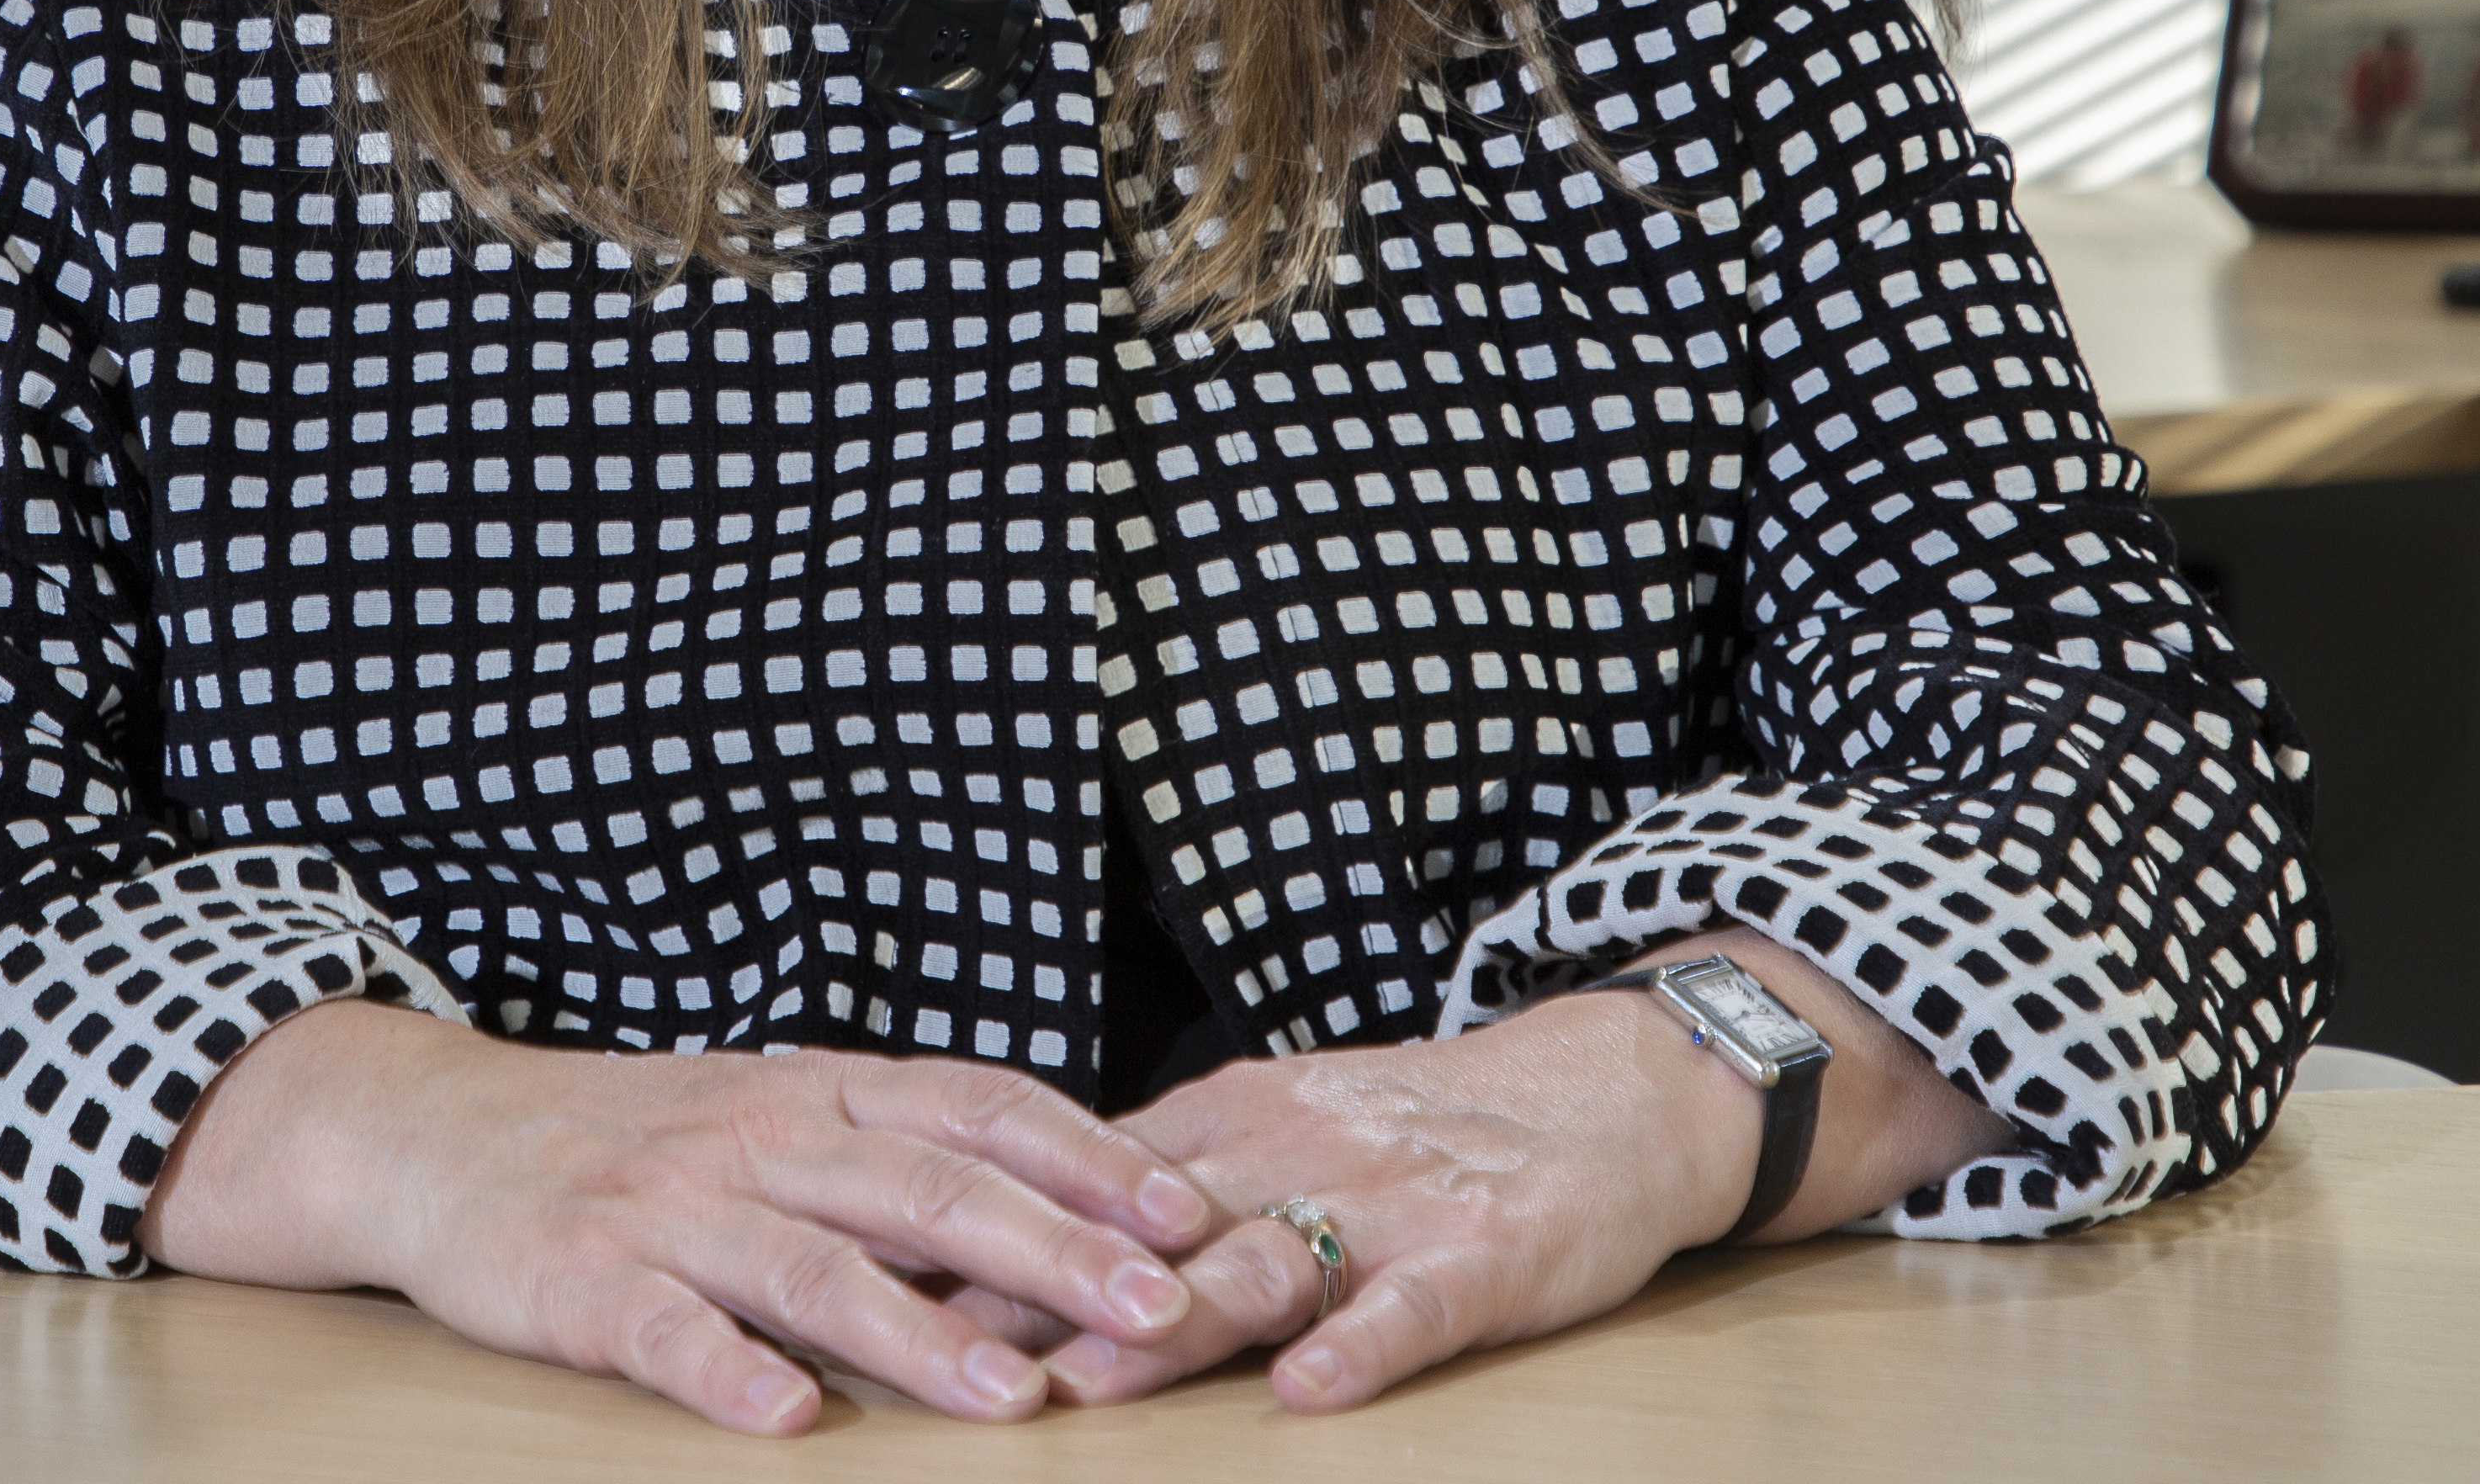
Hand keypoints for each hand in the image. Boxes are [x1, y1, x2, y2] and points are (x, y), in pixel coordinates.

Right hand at [134, 999, 1218, 1434]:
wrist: (443, 1129)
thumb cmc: (645, 1136)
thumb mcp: (780, 1113)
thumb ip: (901, 1154)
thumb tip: (1072, 1211)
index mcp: (822, 1090)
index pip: (981, 1107)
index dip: (1090, 1157)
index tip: (1191, 1212)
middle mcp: (761, 1137)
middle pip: (927, 1190)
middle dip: (1055, 1251)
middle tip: (1162, 1310)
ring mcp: (670, 1207)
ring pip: (815, 1266)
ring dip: (922, 1337)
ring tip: (1017, 1400)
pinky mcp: (583, 1281)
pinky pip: (664, 1330)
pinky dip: (726, 1373)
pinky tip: (786, 1421)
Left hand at [1020, 928, 2017, 1412]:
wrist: (1599, 1089)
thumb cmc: (1417, 1124)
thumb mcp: (1274, 1125)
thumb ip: (1159, 1177)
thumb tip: (1004, 1232)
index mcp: (1227, 1118)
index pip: (1081, 1174)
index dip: (983, 1226)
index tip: (880, 1267)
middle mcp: (1289, 1150)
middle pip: (1146, 1229)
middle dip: (1041, 1293)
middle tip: (941, 1350)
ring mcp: (1384, 1202)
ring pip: (1260, 1264)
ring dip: (1169, 1326)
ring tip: (1084, 1385)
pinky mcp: (1478, 1253)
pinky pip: (1411, 1305)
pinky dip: (1359, 1343)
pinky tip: (1310, 1389)